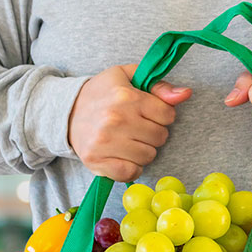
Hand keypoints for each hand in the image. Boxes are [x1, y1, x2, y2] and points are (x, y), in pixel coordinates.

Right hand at [68, 64, 191, 181]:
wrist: (66, 113)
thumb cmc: (101, 94)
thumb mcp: (128, 78)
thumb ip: (159, 86)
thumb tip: (185, 94)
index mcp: (125, 97)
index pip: (167, 115)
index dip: (162, 115)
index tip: (147, 113)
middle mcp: (115, 120)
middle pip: (160, 137)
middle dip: (153, 133)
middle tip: (137, 128)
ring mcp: (105, 143)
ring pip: (148, 156)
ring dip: (143, 151)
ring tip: (129, 141)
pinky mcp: (96, 161)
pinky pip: (130, 173)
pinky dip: (131, 168)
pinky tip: (123, 157)